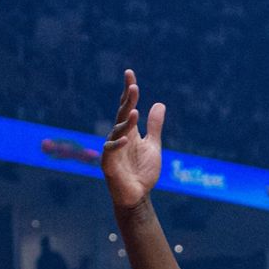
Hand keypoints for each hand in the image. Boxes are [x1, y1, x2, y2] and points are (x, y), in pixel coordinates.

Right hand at [102, 70, 163, 209]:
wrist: (137, 195)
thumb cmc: (143, 171)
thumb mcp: (153, 145)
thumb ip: (154, 126)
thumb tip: (159, 104)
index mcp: (129, 131)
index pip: (127, 107)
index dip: (128, 91)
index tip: (130, 73)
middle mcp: (119, 137)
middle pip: (122, 115)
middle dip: (127, 101)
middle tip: (134, 85)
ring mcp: (112, 150)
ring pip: (117, 131)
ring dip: (126, 122)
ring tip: (135, 111)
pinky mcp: (108, 164)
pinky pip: (111, 151)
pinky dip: (118, 144)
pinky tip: (128, 137)